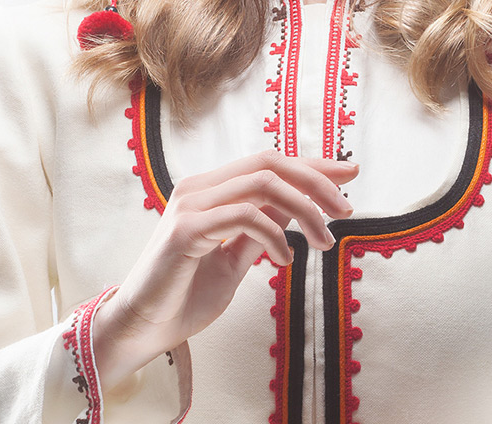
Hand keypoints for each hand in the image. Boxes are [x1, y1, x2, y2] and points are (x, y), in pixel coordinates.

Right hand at [92, 149, 357, 385]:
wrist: (141, 329)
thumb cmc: (185, 295)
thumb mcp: (235, 259)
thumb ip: (261, 229)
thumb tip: (296, 207)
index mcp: (210, 189)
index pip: (268, 162)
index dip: (312, 164)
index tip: (350, 173)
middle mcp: (199, 188)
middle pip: (270, 163)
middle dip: (316, 181)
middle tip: (346, 210)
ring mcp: (190, 205)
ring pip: (263, 184)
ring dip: (304, 210)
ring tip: (324, 241)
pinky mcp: (186, 230)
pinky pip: (245, 217)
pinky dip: (274, 235)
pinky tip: (284, 260)